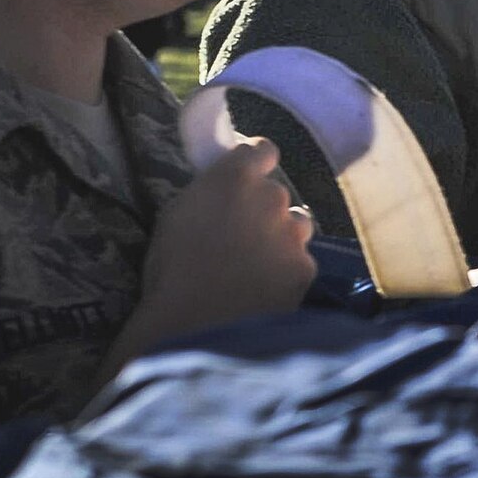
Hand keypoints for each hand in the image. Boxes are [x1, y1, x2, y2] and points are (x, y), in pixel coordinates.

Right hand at [106, 138, 317, 371]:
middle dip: (264, 209)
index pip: (261, 150)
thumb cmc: (171, 271)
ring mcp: (293, 233)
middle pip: (277, 194)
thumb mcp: (176, 215)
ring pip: (297, 225)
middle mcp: (271, 197)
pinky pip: (301, 262)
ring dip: (283, 237)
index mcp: (233, 178)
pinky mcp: (306, 269)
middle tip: (243, 236)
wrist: (194, 327)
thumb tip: (224, 190)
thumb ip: (209, 193)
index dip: (257, 162)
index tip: (249, 177)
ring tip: (259, 265)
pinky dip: (289, 273)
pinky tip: (267, 291)